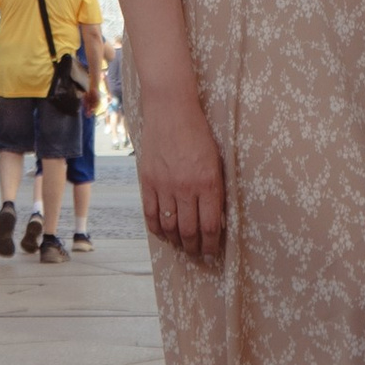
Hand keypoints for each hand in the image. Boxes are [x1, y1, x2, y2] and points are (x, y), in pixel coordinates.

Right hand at [140, 106, 225, 258]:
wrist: (171, 111)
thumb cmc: (199, 135)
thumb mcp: (216, 162)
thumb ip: (215, 190)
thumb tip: (215, 218)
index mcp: (208, 183)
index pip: (209, 227)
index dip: (210, 245)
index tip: (211, 252)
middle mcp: (186, 188)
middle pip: (189, 231)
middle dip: (194, 248)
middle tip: (196, 253)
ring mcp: (165, 186)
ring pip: (169, 226)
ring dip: (176, 241)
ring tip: (181, 245)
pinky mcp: (148, 181)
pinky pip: (151, 214)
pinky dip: (157, 229)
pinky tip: (163, 233)